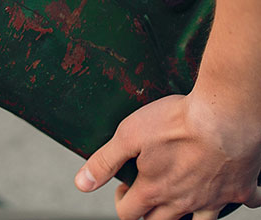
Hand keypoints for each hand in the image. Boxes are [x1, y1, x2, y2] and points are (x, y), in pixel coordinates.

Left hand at [74, 92, 260, 219]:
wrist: (224, 116)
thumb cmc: (175, 121)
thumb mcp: (128, 135)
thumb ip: (104, 161)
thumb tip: (81, 184)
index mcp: (155, 190)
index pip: (129, 214)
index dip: (122, 202)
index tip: (125, 186)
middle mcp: (183, 201)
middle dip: (149, 213)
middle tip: (148, 193)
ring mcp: (213, 198)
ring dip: (190, 216)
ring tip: (183, 199)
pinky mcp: (240, 188)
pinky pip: (244, 202)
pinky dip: (237, 197)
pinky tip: (233, 187)